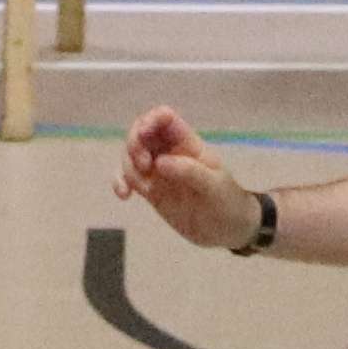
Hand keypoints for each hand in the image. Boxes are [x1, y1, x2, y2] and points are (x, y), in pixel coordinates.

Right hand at [117, 109, 259, 253]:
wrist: (227, 230)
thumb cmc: (227, 203)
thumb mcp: (214, 186)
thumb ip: (189, 172)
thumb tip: (160, 162)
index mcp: (188, 144)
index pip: (164, 118)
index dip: (150, 120)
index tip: (143, 136)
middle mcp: (169, 152)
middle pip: (140, 133)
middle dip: (134, 145)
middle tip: (144, 166)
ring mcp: (158, 171)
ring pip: (130, 156)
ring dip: (128, 168)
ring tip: (146, 189)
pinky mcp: (150, 190)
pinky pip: (128, 179)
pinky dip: (120, 183)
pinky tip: (124, 196)